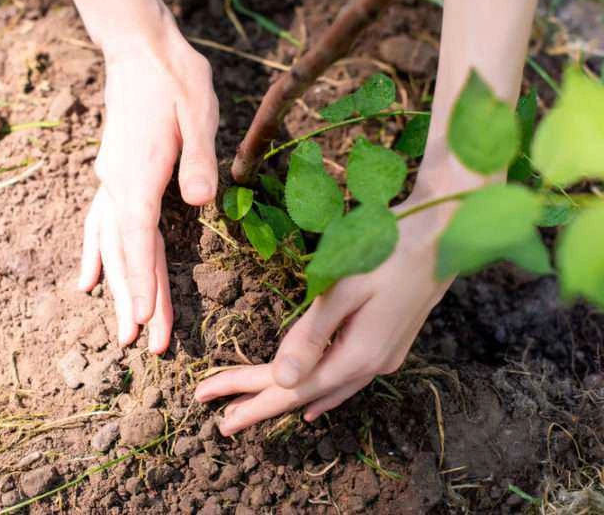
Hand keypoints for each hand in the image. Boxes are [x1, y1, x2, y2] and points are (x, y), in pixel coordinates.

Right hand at [77, 26, 218, 354]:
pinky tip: (88, 280)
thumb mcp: (198, 111)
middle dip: (135, 298)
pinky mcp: (115, 177)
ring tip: (122, 329)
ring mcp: (111, 181)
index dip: (141, 281)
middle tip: (141, 344)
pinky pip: (101, 225)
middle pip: (124, 251)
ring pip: (111, 244)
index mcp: (139, 173)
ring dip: (119, 286)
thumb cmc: (175, 78)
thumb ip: (199, 160)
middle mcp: (117, 183)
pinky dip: (97, 256)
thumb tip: (202, 203)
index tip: (145, 320)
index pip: (137, 238)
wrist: (140, 50)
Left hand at [194, 187, 458, 434]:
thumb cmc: (388, 250)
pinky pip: (345, 379)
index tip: (212, 405)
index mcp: (358, 354)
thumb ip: (310, 335)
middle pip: (305, 394)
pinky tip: (310, 404)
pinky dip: (320, 391)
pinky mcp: (388, 346)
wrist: (445, 234)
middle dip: (259, 405)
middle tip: (221, 422)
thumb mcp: (343, 288)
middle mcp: (371, 365)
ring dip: (287, 399)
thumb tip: (281, 380)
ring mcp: (384, 358)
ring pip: (326, 390)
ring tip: (252, 411)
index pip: (291, 388)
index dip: (249, 397)